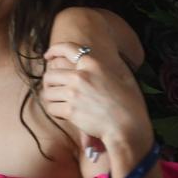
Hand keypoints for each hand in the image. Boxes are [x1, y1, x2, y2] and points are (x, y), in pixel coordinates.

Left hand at [41, 41, 152, 156]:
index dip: (54, 50)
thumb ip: (105, 69)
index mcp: (93, 65)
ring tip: (61, 103)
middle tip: (55, 90)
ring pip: (47, 92)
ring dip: (52, 99)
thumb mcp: (123, 78)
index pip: (67, 49)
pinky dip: (55, 111)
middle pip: (50, 75)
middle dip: (50, 83)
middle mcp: (80, 76)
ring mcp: (74, 93)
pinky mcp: (70, 110)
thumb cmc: (130, 105)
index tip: (47, 55)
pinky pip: (51, 108)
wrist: (128, 128)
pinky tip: (64, 114)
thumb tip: (94, 63)